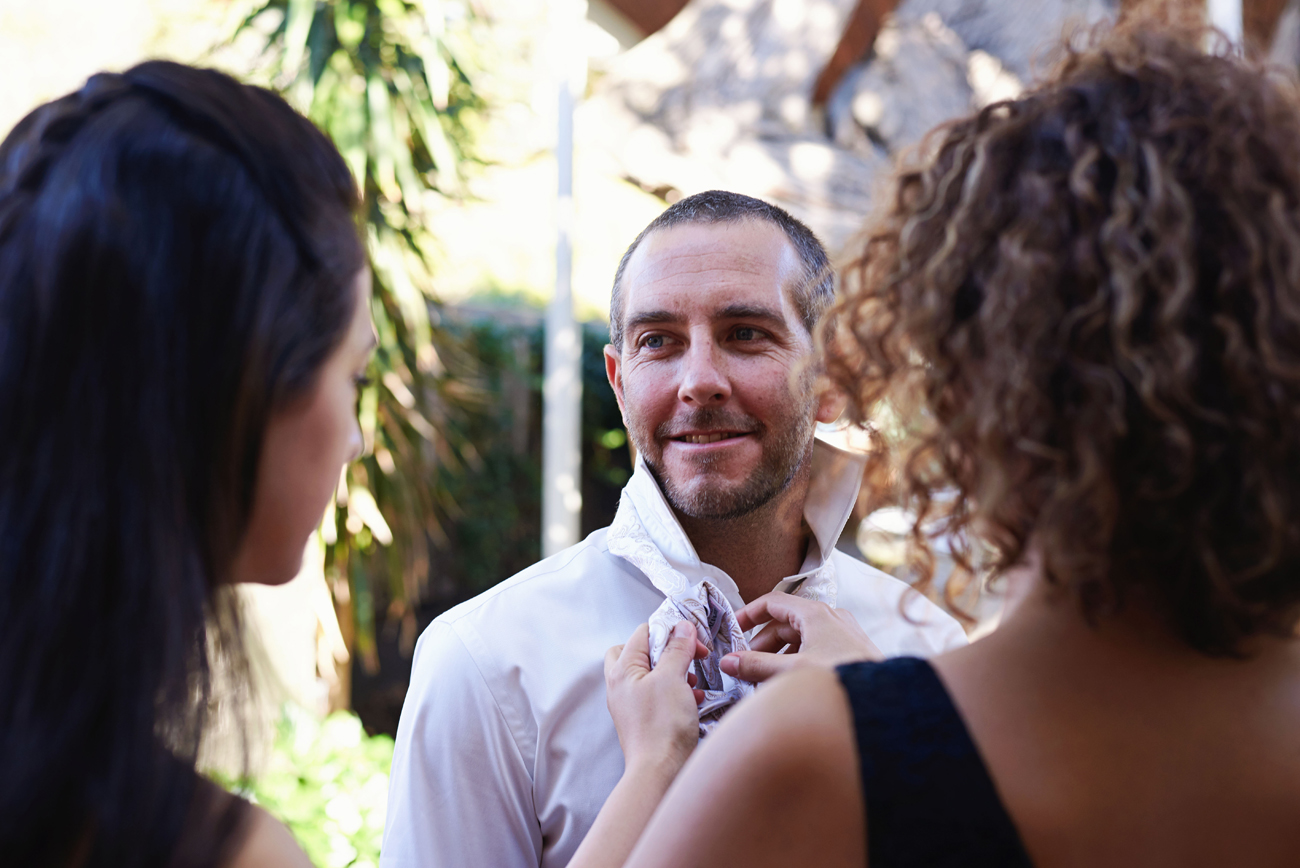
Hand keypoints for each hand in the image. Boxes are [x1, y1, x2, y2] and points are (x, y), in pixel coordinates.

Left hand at [605, 621, 710, 774]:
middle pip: (641, 653)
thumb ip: (677, 649)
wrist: (659, 772)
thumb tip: (682, 627)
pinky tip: (692, 700)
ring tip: (691, 681)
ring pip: (652, 675)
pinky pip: (659, 696)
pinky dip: (676, 693)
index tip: (691, 639)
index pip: (643, 633)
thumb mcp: (673, 678)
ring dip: (675, 673)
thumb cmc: (661, 728)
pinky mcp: (644, 719)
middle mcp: (621, 686)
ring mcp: (631, 704)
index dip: (669, 631)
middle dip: (668, 652)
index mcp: (622, 670)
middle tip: (687, 657)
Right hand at [719, 591, 882, 682]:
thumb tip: (727, 662)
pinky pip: (816, 649)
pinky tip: (791, 684)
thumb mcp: (792, 672)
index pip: (773, 602)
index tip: (733, 630)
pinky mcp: (851, 651)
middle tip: (746, 665)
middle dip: (762, 644)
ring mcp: (843, 634)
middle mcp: (831, 618)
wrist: (886, 703)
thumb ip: (756, 666)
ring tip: (766, 680)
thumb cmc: (842, 680)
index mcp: (816, 614)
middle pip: (785, 622)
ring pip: (801, 638)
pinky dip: (798, 661)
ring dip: (779, 655)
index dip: (749, 614)